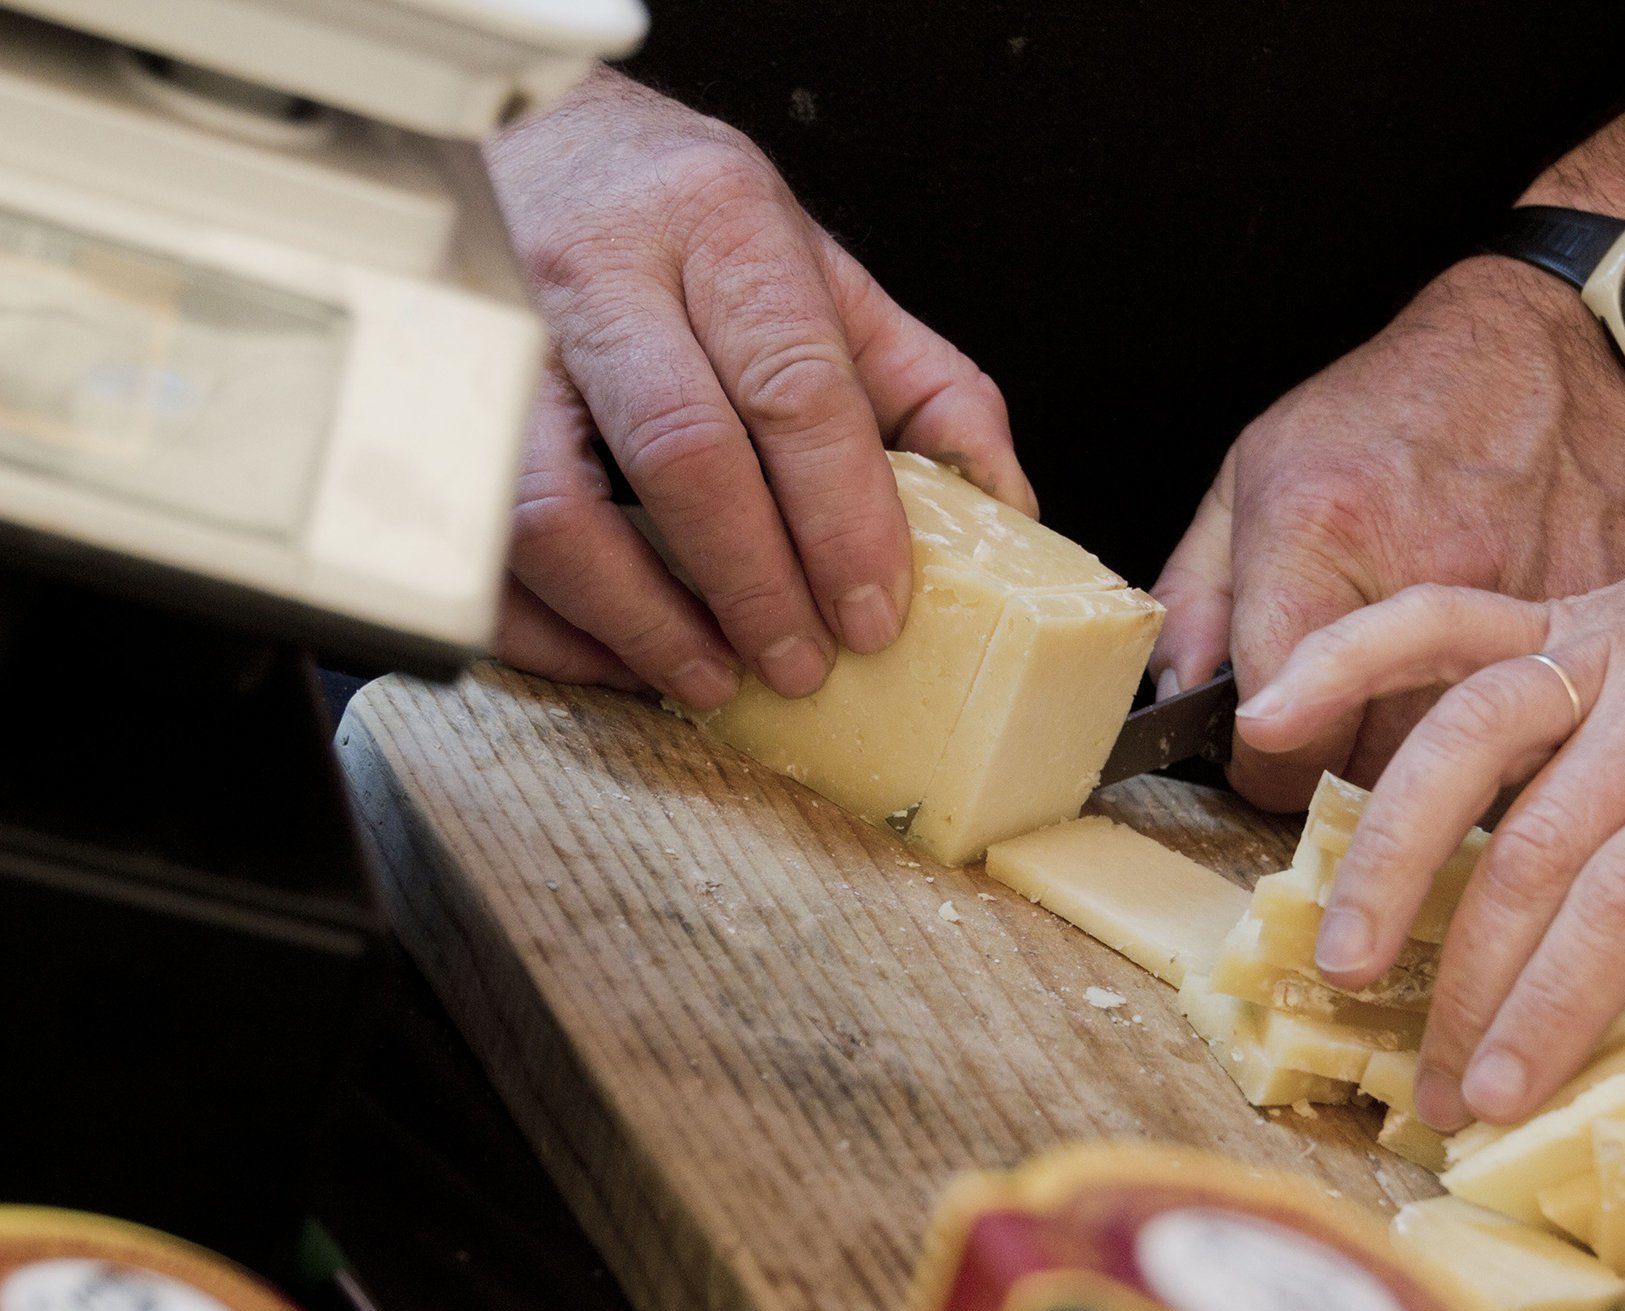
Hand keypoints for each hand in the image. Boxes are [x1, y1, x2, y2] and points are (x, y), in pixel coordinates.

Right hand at [486, 71, 1033, 706]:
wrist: (528, 136)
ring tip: (710, 675)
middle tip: (803, 661)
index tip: (874, 610)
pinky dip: (545, 622)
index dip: (841, 517)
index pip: (794, 386)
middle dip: (754, 582)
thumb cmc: (683, 223)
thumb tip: (1005, 509)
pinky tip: (615, 655)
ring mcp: (499, 332)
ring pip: (553, 505)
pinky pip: (476, 538)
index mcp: (721, 225)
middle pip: (683, 451)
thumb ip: (923, 385)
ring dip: (641, 617)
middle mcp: (602, 269)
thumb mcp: (821, 271)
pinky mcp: (434, 395)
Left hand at [1150, 256, 1624, 809]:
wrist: (1572, 346)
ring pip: (1461, 782)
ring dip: (1434, 770)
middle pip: (1368, 778)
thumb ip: (1201, 591)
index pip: (1275, 744)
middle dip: (1346, 773)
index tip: (1270, 752)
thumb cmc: (1405, 405)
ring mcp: (1529, 610)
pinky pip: (1548, 741)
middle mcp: (1425, 577)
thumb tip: (1181, 696)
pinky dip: (1522, 742)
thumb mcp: (1264, 467)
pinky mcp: (1605, 632)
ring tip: (1425, 714)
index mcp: (1322, 533)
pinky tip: (1507, 700)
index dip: (1261, 766)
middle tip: (1350, 732)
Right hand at [1233, 503, 1624, 1128]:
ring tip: (1350, 961)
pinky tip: (1273, 716)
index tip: (1496, 1097)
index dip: (1550, 1007)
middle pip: (1539, 845)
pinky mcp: (1562, 609)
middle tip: (1432, 1083)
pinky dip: (1350, 661)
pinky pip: (1441, 626)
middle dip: (1473, 984)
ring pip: (1468, 738)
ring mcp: (1609, 639)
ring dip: (1391, 857)